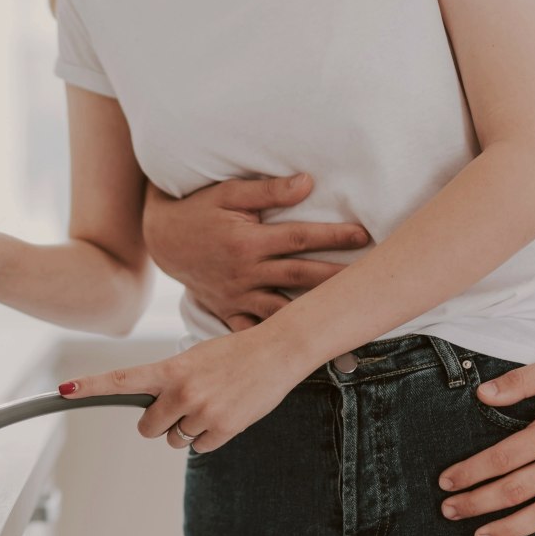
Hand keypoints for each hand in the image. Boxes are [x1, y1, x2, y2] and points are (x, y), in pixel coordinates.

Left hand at [57, 324, 314, 452]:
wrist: (277, 352)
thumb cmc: (236, 353)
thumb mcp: (196, 358)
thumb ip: (171, 380)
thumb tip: (156, 411)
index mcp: (171, 368)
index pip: (122, 379)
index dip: (90, 386)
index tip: (64, 390)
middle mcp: (181, 391)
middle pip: (148, 428)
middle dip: (160, 423)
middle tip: (184, 407)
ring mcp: (201, 412)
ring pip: (176, 440)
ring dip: (189, 429)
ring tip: (214, 404)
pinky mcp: (222, 429)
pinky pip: (200, 447)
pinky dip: (210, 437)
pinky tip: (227, 414)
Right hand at [142, 174, 369, 330]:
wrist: (161, 238)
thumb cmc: (198, 210)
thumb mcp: (228, 193)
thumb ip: (269, 191)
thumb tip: (308, 183)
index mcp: (248, 241)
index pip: (300, 238)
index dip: (334, 237)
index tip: (364, 235)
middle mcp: (245, 272)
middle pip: (300, 277)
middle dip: (337, 278)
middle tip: (373, 280)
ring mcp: (237, 296)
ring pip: (283, 310)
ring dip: (314, 316)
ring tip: (346, 320)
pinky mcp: (228, 311)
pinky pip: (253, 333)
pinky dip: (275, 344)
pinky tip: (304, 353)